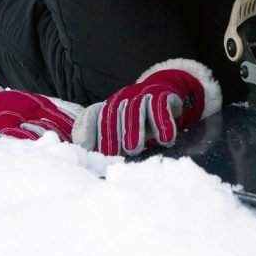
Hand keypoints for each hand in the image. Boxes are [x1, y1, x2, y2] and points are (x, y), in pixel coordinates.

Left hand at [72, 60, 220, 156]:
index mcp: (110, 106)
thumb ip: (113, 142)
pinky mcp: (161, 93)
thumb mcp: (125, 127)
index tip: (89, 151)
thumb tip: (101, 165)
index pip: (97, 117)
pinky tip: (166, 139)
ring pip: (136, 110)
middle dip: (112, 136)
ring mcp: (142, 93)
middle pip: (114, 115)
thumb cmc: (142, 117)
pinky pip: (160, 107)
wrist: (166, 91)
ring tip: (134, 150)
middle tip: (112, 155)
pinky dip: (163, 123)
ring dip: (134, 130)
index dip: (92, 133)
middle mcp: (123, 98)